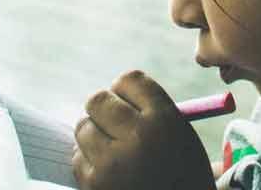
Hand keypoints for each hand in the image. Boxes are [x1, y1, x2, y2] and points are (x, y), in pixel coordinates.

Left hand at [72, 70, 215, 189]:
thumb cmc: (182, 175)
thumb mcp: (181, 138)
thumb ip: (150, 112)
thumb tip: (111, 94)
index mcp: (165, 120)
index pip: (129, 80)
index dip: (125, 90)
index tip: (126, 100)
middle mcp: (138, 136)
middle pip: (98, 100)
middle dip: (102, 108)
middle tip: (109, 121)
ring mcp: (113, 162)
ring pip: (83, 127)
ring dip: (93, 134)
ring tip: (111, 150)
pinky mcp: (95, 184)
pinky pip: (78, 157)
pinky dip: (89, 161)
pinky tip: (108, 172)